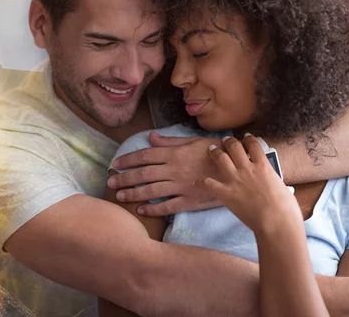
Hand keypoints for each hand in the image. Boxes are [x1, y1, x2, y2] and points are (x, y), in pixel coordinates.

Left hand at [108, 132, 222, 215]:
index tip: (115, 164)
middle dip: (125, 178)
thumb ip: (170, 142)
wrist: (238, 169)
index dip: (128, 160)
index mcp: (175, 154)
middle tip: (110, 182)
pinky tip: (141, 210)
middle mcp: (174, 170)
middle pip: (144, 174)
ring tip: (120, 196)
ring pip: (151, 191)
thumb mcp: (193, 141)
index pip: (145, 156)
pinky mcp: (189, 201)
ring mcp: (181, 186)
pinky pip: (167, 206)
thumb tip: (151, 137)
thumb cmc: (215, 152)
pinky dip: (153, 209)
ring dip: (134, 193)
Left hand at [195, 134, 300, 231]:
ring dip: (215, 152)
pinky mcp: (226, 193)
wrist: (276, 221)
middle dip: (229, 141)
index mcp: (263, 166)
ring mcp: (235, 180)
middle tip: (226, 140)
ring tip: (212, 149)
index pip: (253, 145)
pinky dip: (201, 182)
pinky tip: (197, 182)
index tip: (245, 137)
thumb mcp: (283, 188)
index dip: (248, 139)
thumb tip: (277, 185)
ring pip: (221, 159)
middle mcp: (247, 169)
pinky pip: (209, 184)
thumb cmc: (286, 208)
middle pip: (234, 147)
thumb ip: (275, 182)